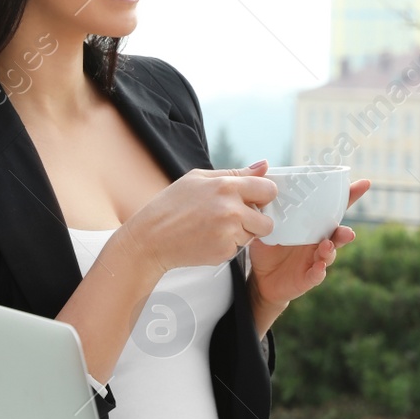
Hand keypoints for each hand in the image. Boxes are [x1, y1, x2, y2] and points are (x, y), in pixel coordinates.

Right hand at [122, 163, 277, 274]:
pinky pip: (238, 250)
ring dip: (240, 234)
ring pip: (253, 236)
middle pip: (267, 221)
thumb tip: (264, 166)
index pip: (269, 190)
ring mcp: (228, 233)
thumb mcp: (198, 178)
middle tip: (234, 218)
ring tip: (214, 228)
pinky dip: (226, 246)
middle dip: (256, 221)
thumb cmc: (171, 206)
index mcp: (226, 186)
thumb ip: (235, 173)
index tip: (255, 199)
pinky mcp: (224, 252)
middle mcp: (231, 209)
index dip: (264, 196)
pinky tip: (207, 239)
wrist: (150, 239)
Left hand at [247, 178, 369, 326]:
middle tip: (348, 231)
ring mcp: (315, 259)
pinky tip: (319, 266)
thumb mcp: (264, 222)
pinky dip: (319, 271)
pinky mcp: (307, 277)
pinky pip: (316, 274)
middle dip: (345, 232)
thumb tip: (264, 167)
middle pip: (337, 234)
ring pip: (330, 254)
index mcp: (313, 225)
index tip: (364, 184)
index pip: (333, 209)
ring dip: (331, 250)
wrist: (261, 279)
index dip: (350, 197)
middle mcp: (318, 241)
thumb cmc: (268, 246)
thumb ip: (266, 200)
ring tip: (328, 245)